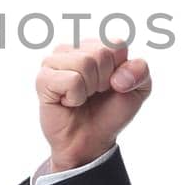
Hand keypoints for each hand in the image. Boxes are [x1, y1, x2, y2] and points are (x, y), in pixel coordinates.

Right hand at [37, 40, 151, 171]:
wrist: (91, 141)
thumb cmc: (110, 112)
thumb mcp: (138, 91)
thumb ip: (141, 71)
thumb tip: (118, 75)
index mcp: (95, 45)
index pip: (116, 44)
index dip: (120, 70)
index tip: (112, 85)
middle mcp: (73, 49)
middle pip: (101, 53)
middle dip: (105, 80)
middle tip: (95, 94)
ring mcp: (54, 62)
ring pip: (85, 63)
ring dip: (90, 89)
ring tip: (82, 97)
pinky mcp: (43, 79)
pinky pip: (71, 80)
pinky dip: (76, 97)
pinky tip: (69, 102)